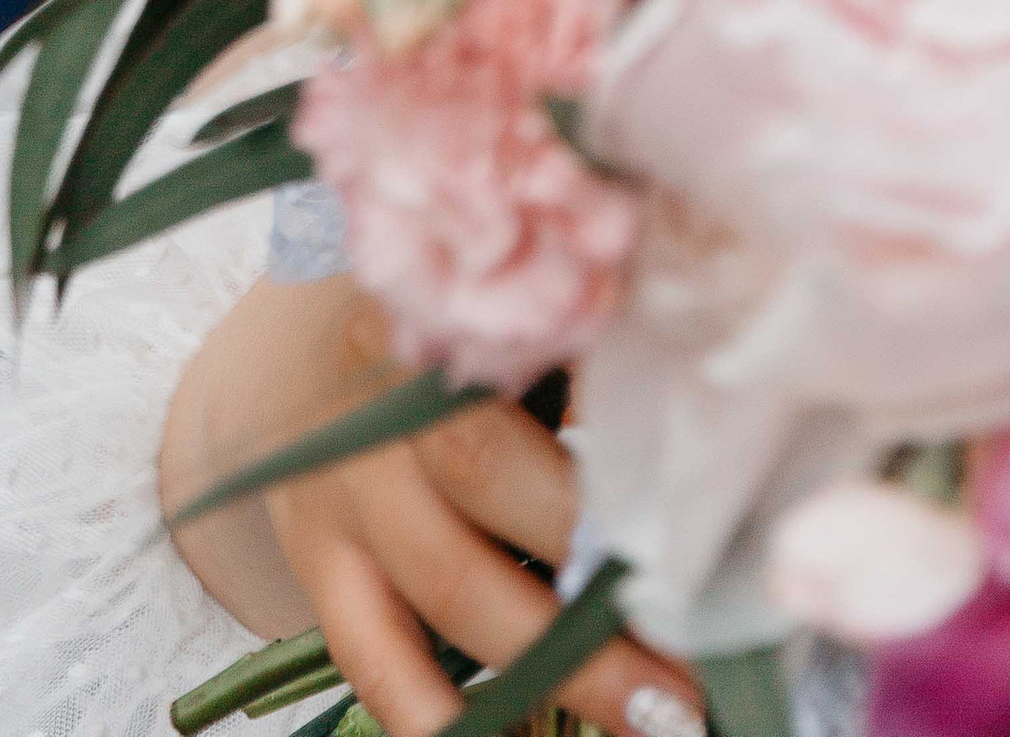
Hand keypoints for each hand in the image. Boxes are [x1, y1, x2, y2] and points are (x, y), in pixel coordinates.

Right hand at [163, 274, 699, 736]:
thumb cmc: (452, 340)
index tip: (704, 503)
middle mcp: (390, 390)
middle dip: (601, 566)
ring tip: (649, 713)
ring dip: (553, 663)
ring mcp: (347, 482)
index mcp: (458, 312)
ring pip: (448, 579)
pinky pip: (372, 653)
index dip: (626, 428)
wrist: (300, 356)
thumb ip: (588, 350)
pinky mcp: (319, 557)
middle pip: (493, 475)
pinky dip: (433, 714)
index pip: (551, 358)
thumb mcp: (513, 317)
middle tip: (702, 649)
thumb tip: (709, 422)